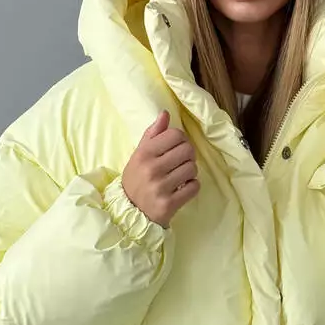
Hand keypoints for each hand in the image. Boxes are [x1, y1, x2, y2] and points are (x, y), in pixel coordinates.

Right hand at [122, 111, 199, 227]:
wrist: (130, 211)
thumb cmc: (137, 179)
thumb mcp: (139, 154)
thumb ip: (152, 134)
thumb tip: (165, 113)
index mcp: (144, 153)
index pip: (176, 135)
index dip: (181, 139)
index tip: (177, 147)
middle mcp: (152, 169)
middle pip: (187, 150)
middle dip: (188, 155)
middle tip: (181, 162)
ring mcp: (160, 187)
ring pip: (192, 169)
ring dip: (190, 172)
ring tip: (180, 176)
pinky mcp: (169, 204)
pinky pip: (194, 187)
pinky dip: (192, 187)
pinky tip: (182, 188)